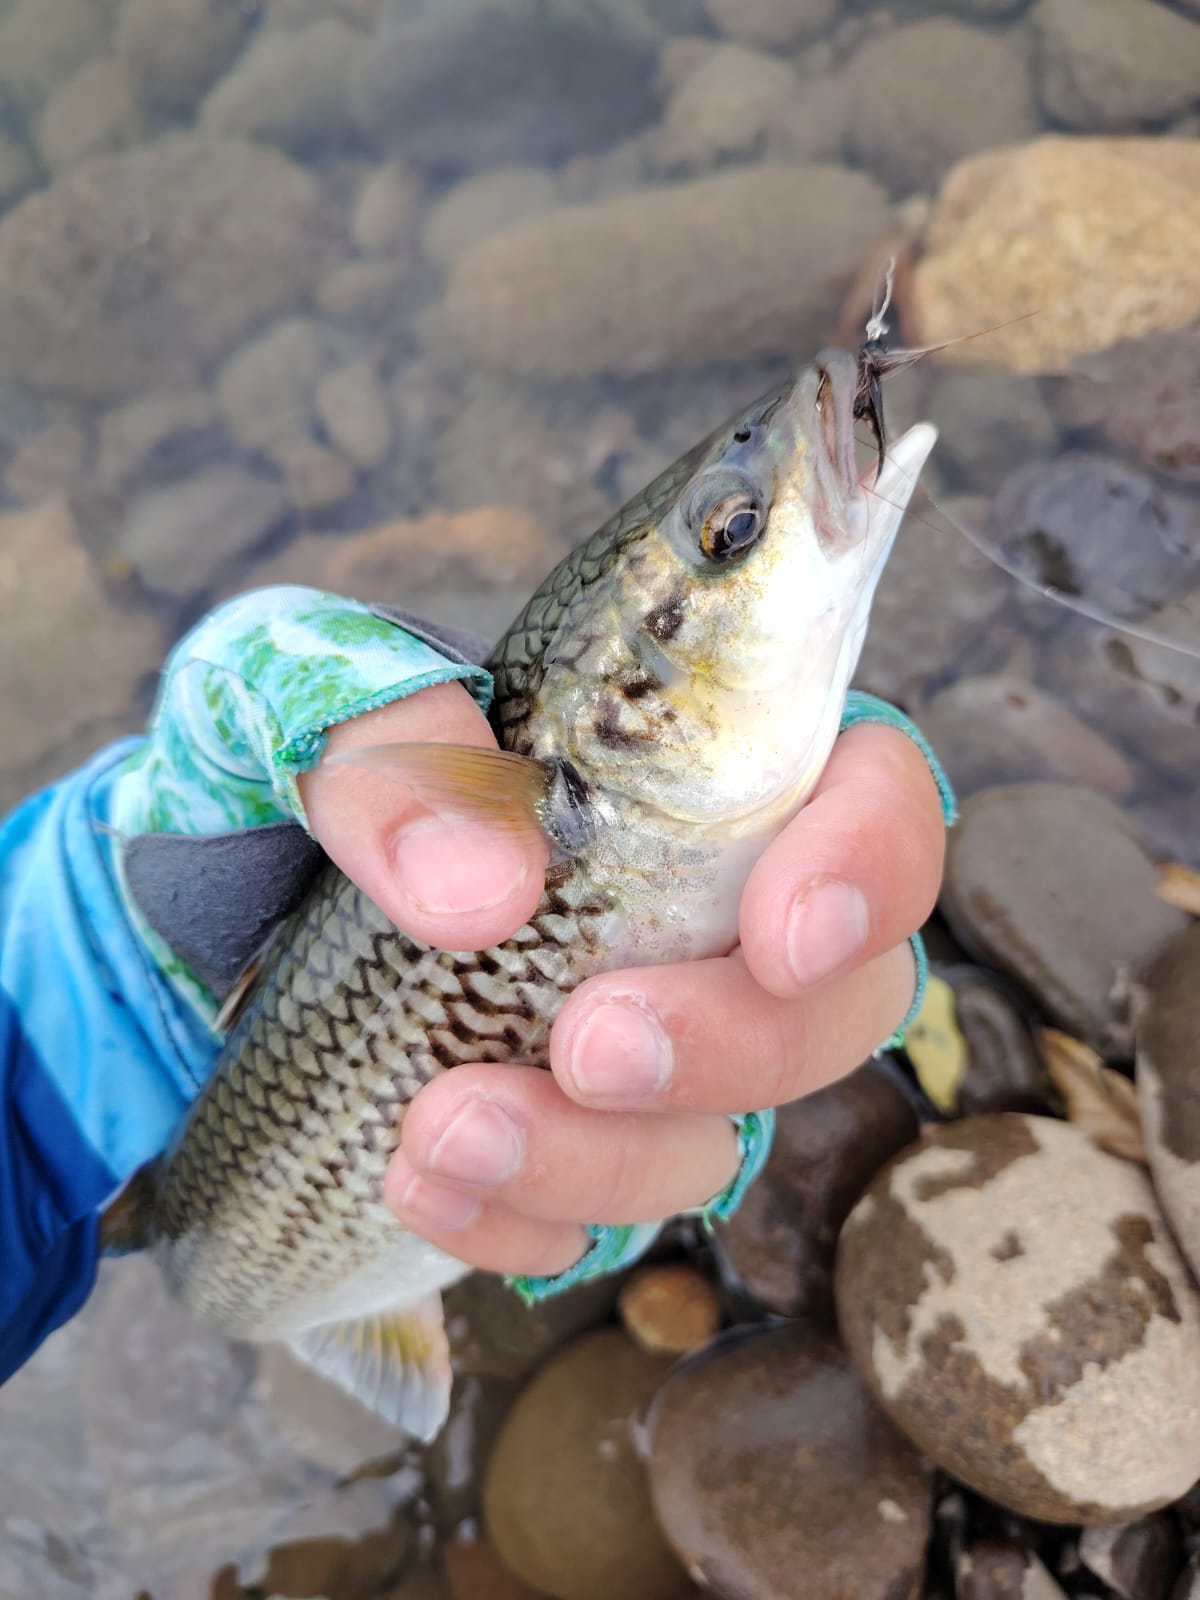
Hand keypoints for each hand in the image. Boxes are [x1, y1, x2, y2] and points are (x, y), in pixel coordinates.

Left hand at [299, 682, 945, 1279]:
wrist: (201, 922)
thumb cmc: (277, 776)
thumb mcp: (288, 704)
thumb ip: (383, 745)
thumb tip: (484, 893)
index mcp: (683, 760)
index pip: (870, 794)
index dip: (871, 866)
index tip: (779, 936)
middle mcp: (701, 909)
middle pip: (841, 1000)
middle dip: (735, 1043)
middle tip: (588, 1044)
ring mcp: (653, 1041)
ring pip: (723, 1135)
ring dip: (596, 1155)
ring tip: (438, 1129)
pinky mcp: (584, 1146)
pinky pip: (609, 1220)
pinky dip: (527, 1219)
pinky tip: (421, 1183)